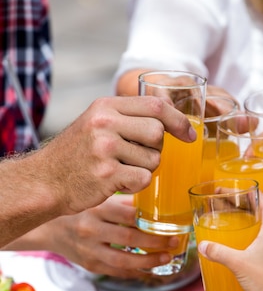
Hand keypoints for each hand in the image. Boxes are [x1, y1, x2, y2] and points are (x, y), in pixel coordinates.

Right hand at [9, 194, 180, 277]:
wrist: (50, 229)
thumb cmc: (80, 211)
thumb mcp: (98, 200)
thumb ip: (123, 202)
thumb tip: (155, 203)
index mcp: (97, 209)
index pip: (129, 215)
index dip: (152, 221)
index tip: (171, 223)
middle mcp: (92, 230)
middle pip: (129, 238)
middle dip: (155, 242)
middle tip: (174, 242)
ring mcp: (90, 250)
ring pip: (124, 260)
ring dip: (148, 261)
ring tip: (166, 258)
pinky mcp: (90, 265)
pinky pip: (116, 272)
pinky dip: (135, 272)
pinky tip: (150, 270)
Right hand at [33, 96, 195, 215]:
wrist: (46, 181)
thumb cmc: (76, 156)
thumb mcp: (96, 123)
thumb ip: (127, 117)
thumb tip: (171, 121)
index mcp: (105, 106)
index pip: (156, 105)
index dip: (178, 121)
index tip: (189, 135)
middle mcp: (105, 123)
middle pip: (158, 133)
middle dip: (155, 150)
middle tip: (135, 158)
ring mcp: (105, 148)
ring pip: (153, 159)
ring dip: (144, 169)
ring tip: (120, 170)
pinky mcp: (107, 174)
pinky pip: (144, 179)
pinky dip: (136, 185)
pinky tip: (118, 183)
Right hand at [198, 192, 262, 290]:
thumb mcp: (237, 263)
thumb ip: (218, 252)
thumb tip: (202, 245)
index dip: (259, 197)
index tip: (249, 191)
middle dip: (254, 217)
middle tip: (239, 214)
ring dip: (257, 235)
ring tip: (241, 236)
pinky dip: (260, 250)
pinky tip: (248, 258)